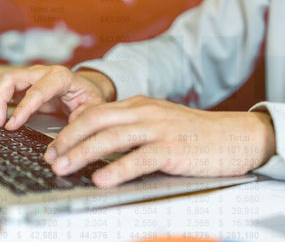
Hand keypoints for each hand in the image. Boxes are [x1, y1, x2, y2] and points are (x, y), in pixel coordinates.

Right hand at [0, 65, 115, 129]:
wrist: (89, 87)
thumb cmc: (90, 97)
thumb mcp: (92, 109)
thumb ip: (79, 122)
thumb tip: (60, 143)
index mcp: (61, 77)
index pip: (36, 91)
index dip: (21, 109)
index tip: (10, 125)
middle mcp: (42, 72)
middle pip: (11, 78)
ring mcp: (31, 76)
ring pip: (3, 81)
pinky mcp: (24, 84)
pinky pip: (3, 88)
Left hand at [45, 95, 275, 187]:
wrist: (234, 136)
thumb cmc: (193, 133)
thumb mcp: (158, 121)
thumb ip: (130, 126)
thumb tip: (98, 139)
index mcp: (139, 105)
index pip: (95, 112)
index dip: (70, 129)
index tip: (54, 145)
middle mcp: (145, 112)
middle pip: (96, 121)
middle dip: (67, 139)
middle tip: (50, 157)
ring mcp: (158, 129)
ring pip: (111, 138)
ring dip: (82, 153)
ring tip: (63, 168)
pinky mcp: (172, 149)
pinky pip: (138, 159)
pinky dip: (116, 169)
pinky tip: (101, 179)